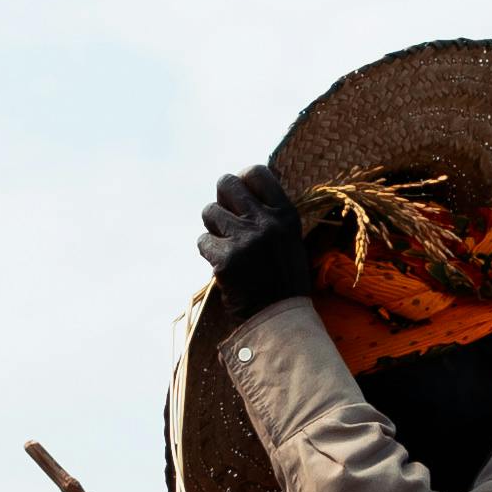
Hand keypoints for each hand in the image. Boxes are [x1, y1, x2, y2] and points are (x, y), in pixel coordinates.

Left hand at [194, 163, 317, 326]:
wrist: (280, 318)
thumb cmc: (284, 278)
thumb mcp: (289, 238)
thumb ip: (270, 212)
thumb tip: (243, 182)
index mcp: (285, 215)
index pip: (256, 173)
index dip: (242, 179)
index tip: (238, 193)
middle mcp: (266, 222)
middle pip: (226, 184)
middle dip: (220, 198)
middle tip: (224, 216)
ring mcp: (244, 240)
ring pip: (209, 212)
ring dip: (213, 227)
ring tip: (226, 244)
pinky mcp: (225, 259)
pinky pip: (202, 242)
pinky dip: (209, 253)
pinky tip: (223, 265)